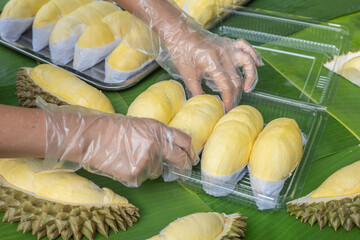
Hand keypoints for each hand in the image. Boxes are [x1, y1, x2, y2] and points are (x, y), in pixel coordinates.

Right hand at [38, 100, 197, 186]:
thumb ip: (158, 136)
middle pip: (179, 159)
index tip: (192, 158)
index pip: (185, 141)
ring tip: (130, 158)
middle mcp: (156, 144)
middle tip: (182, 170)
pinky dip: (136, 175)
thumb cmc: (113, 129)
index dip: (190, 151)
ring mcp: (147, 160)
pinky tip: (124, 165)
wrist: (91, 136)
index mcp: (158, 129)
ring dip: (149, 168)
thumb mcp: (140, 125)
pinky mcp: (136, 174)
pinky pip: (142, 179)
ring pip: (157, 172)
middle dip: (183, 166)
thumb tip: (174, 150)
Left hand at [163, 28, 261, 111]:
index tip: (227, 109)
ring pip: (247, 62)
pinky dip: (253, 55)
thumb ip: (197, 91)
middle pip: (236, 78)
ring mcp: (226, 47)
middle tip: (231, 103)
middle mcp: (222, 54)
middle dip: (236, 94)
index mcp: (211, 62)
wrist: (179, 34)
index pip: (226, 86)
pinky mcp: (227, 43)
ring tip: (246, 88)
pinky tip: (258, 64)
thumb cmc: (181, 53)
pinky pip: (245, 46)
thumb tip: (205, 103)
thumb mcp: (186, 75)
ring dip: (250, 76)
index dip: (228, 100)